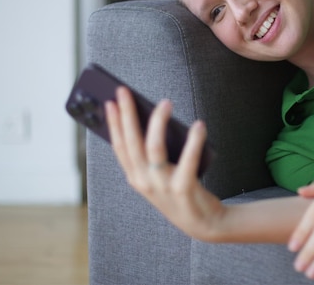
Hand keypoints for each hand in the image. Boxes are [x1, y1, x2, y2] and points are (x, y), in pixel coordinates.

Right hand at [105, 86, 224, 240]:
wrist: (204, 223)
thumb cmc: (181, 192)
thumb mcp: (160, 175)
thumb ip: (153, 153)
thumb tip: (154, 117)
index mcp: (135, 178)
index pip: (119, 147)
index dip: (113, 124)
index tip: (109, 102)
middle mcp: (144, 182)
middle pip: (132, 142)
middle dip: (126, 114)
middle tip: (125, 91)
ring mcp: (162, 186)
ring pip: (154, 148)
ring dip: (158, 122)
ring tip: (166, 102)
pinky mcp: (183, 188)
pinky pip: (188, 159)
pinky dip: (194, 140)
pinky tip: (199, 125)